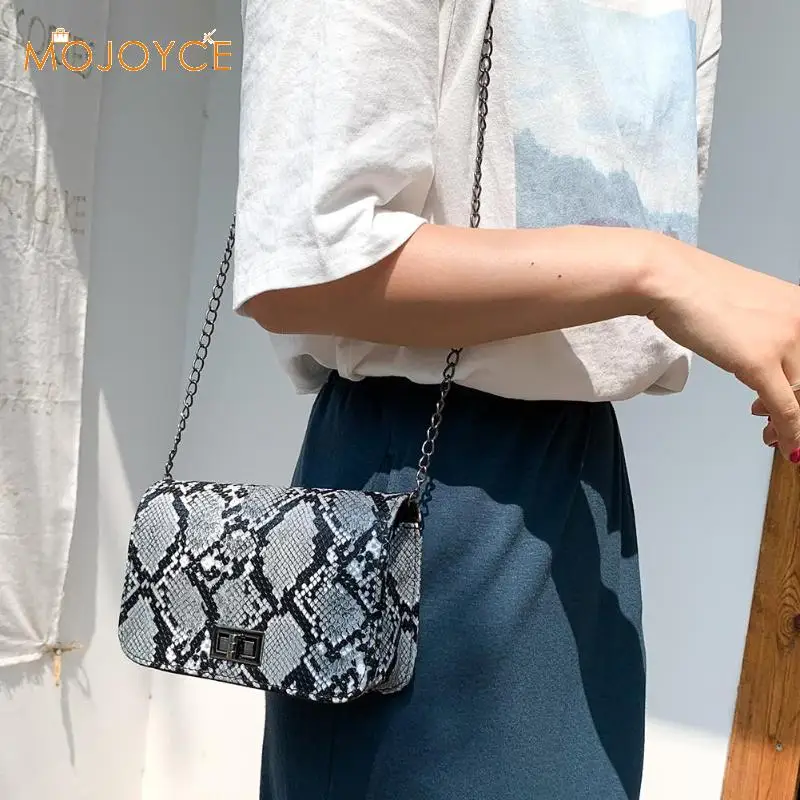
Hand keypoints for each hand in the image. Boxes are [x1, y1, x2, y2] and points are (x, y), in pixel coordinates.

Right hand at [645, 235, 799, 461]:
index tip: (795, 405)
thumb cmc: (692, 288)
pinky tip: (779, 441)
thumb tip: (759, 356)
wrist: (668, 280)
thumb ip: (760, 331)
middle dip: (798, 408)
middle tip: (777, 425)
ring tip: (769, 433)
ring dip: (791, 424)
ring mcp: (784, 341)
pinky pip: (784, 407)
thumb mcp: (740, 308)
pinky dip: (787, 431)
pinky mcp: (760, 362)